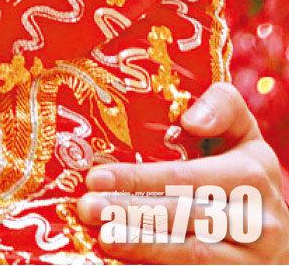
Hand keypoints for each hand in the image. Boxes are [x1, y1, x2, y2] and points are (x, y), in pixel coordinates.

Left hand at [76, 83, 287, 262]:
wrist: (277, 230)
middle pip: (183, 216)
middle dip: (130, 212)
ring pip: (192, 252)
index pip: (185, 177)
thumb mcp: (242, 131)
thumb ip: (221, 106)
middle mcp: (257, 221)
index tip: (95, 178)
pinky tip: (125, 258)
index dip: (139, 178)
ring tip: (102, 237)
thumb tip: (190, 118)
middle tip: (87, 208)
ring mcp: (253, 258)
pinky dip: (159, 265)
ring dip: (141, 244)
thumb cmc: (244, 168)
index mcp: (250, 175)